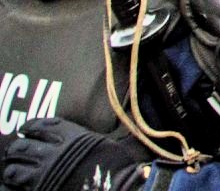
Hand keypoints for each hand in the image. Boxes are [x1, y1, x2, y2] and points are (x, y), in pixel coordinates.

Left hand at [2, 118, 145, 190]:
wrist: (116, 188)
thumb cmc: (116, 168)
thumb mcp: (103, 143)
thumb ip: (84, 138)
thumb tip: (77, 136)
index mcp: (71, 137)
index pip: (41, 126)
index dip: (30, 126)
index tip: (26, 128)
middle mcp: (55, 154)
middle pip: (23, 146)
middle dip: (18, 148)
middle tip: (17, 150)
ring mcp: (45, 174)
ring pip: (14, 169)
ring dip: (13, 168)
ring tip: (14, 169)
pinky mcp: (40, 190)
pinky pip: (14, 187)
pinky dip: (11, 184)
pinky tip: (13, 184)